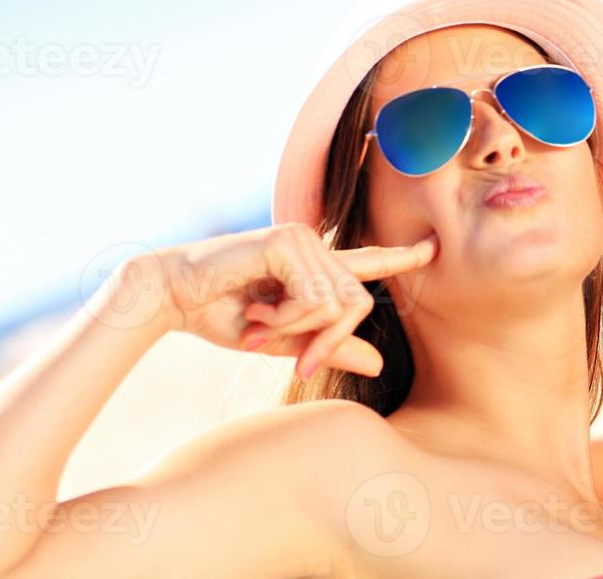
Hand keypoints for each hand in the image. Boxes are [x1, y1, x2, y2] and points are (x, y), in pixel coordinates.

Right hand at [130, 223, 436, 379]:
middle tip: (295, 359)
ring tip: (261, 324)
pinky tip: (258, 312)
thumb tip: (382, 363)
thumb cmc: (220, 315)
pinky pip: (315, 296)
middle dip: (329, 341)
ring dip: (298, 328)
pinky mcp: (287, 241)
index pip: (367, 261)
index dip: (402, 257)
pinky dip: (288, 317)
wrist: (169, 298)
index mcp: (313, 267)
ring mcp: (302, 239)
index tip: (432, 248)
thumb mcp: (284, 341)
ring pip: (338, 302)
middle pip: (357, 303)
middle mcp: (314, 247)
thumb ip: (330, 347)